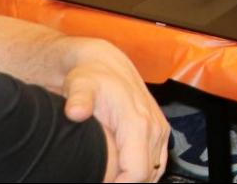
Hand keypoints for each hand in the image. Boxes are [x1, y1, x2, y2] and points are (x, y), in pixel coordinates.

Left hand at [60, 39, 165, 182]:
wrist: (105, 64)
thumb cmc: (91, 77)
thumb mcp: (80, 85)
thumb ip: (79, 99)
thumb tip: (76, 111)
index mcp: (138, 123)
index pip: (136, 173)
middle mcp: (154, 128)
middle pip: (146, 177)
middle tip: (100, 180)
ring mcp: (159, 131)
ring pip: (154, 173)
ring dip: (134, 180)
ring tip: (110, 177)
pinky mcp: (160, 133)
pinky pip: (157, 165)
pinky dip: (143, 174)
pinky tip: (122, 174)